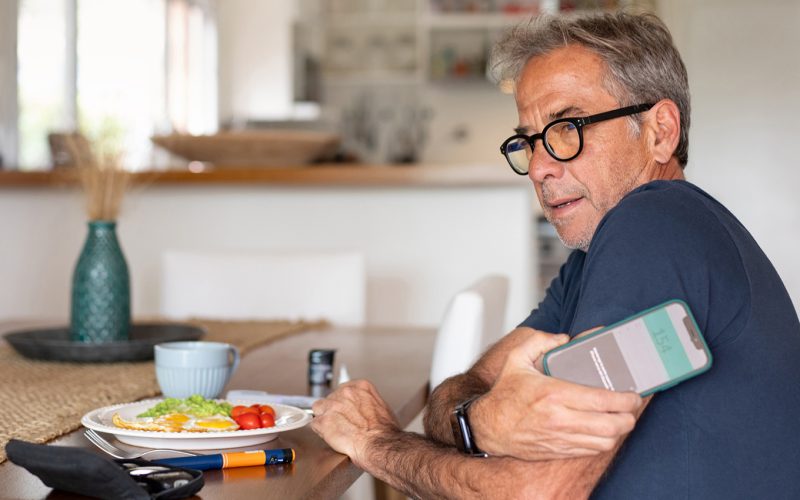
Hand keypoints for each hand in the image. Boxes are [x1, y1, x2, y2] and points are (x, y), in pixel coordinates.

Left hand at [311, 379, 399, 469]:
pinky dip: (321, 432)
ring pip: (318, 409)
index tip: (346, 412)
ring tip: (335, 431)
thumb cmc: (385, 432)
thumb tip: (363, 409)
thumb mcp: (382, 408)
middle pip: (330, 398)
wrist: (379, 445)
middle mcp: (345, 392)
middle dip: (334, 411)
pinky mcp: (323, 421)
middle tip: (343, 424)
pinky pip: (314, 425)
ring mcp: (332, 406)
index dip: (344, 404)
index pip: (343, 390)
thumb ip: (367, 403)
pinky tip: (332, 438)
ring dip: (324, 419)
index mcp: (360, 386)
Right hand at [470, 330, 642, 460]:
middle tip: (631, 407)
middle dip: (629, 417)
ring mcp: (561, 438)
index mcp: (554, 394)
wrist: (489, 427)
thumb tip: (563, 338)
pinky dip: (604, 442)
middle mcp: (560, 419)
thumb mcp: (516, 360)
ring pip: (605, 441)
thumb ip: (539, 341)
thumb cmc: (504, 395)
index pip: (602, 400)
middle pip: (611, 425)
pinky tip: (604, 430)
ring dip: (619, 431)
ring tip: (621, 418)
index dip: (625, 399)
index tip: (633, 394)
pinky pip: (591, 450)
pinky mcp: (559, 450)